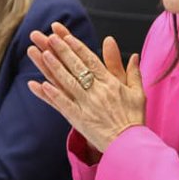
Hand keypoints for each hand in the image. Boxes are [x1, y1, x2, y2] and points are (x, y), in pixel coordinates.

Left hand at [27, 23, 145, 152]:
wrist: (131, 144)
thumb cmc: (135, 119)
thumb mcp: (138, 93)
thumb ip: (133, 73)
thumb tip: (134, 55)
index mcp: (111, 83)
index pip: (91, 60)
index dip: (76, 46)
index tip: (64, 35)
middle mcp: (98, 92)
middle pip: (77, 67)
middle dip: (61, 50)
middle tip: (47, 37)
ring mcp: (88, 105)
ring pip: (68, 82)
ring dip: (53, 67)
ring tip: (41, 54)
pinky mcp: (80, 120)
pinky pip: (64, 105)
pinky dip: (52, 95)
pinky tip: (40, 85)